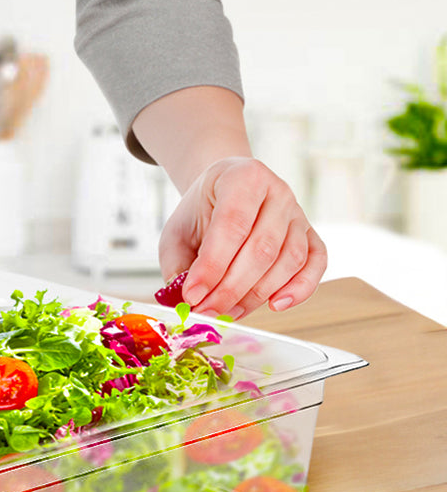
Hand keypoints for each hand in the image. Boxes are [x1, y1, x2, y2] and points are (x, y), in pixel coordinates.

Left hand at [158, 157, 326, 319]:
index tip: (193, 295)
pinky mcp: (310, 234)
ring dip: (256, 295)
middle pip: (262, 248)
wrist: (222, 194)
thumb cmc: (200, 214)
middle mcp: (278, 192)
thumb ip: (177, 265)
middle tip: (207, 311)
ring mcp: (298, 213)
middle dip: (231, 289)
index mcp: (243, 178)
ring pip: (288, 260)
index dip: (212, 266)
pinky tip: (276, 305)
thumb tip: (188, 301)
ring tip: (227, 312)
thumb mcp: (176, 233)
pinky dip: (301, 288)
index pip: (232, 225)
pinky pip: (316, 263)